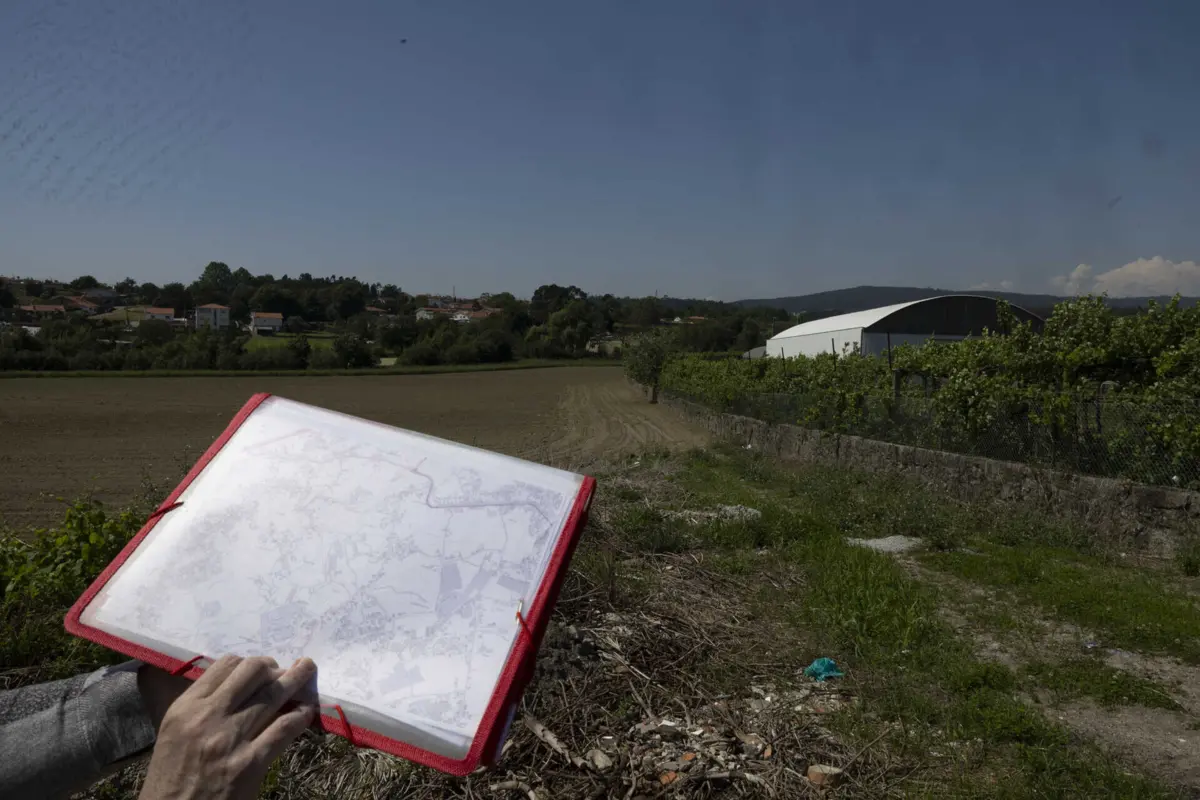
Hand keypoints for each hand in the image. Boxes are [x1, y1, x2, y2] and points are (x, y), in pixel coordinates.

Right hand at [138, 655, 316, 799]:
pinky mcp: (250, 763)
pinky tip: (306, 711)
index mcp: (185, 709)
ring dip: (296, 679)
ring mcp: (231, 739)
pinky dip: (300, 715)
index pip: (224, 666)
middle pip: (252, 672)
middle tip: (284, 671)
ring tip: (308, 669)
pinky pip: (284, 729)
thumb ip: (201, 709)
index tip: (262, 668)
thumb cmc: (170, 780)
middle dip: (274, 667)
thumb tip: (236, 688)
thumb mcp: (175, 735)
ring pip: (273, 694)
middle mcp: (207, 717)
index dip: (249, 662)